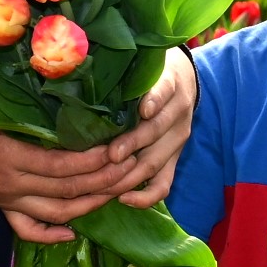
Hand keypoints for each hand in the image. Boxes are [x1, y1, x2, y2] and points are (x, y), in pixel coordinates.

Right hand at [0, 110, 150, 243]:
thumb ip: (27, 108)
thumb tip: (68, 101)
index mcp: (11, 156)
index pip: (64, 165)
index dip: (96, 161)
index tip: (120, 149)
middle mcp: (12, 183)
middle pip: (68, 190)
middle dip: (105, 182)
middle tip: (133, 170)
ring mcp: (6, 198)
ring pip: (56, 212)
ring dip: (90, 205)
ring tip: (118, 194)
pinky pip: (26, 228)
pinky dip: (51, 234)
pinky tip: (74, 235)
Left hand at [109, 49, 196, 208]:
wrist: (184, 82)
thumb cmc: (151, 74)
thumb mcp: (145, 66)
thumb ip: (124, 75)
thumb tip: (81, 80)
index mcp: (170, 84)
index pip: (164, 91)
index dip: (154, 100)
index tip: (143, 110)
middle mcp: (176, 114)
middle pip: (156, 131)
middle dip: (132, 144)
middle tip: (111, 155)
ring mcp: (177, 140)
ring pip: (155, 162)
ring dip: (129, 174)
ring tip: (105, 182)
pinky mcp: (174, 159)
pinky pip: (164, 184)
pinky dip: (146, 197)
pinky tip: (124, 199)